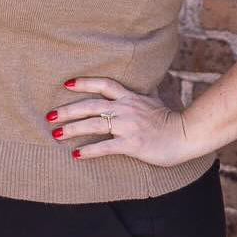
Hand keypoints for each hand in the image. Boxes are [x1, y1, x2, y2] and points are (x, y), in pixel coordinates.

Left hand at [47, 77, 197, 167]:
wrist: (187, 134)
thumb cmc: (171, 120)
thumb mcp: (155, 101)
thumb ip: (143, 94)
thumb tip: (144, 83)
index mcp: (131, 97)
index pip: (104, 84)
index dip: (84, 82)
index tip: (66, 84)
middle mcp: (126, 108)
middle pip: (91, 105)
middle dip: (68, 110)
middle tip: (49, 115)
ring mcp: (128, 126)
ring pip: (94, 124)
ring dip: (73, 129)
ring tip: (56, 133)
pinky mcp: (132, 144)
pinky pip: (106, 147)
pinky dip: (89, 150)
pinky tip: (76, 154)